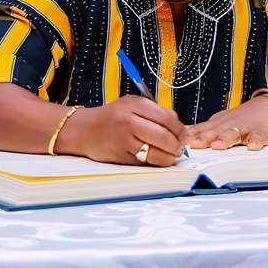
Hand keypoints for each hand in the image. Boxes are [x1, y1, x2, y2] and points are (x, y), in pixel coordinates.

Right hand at [59, 95, 186, 166]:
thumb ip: (154, 110)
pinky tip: (158, 158)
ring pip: (157, 154)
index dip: (179, 128)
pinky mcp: (122, 158)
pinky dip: (157, 162)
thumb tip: (178, 125)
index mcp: (133, 105)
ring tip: (172, 154)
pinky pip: (146, 163)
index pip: (166, 118)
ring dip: (170, 157)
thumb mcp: (131, 104)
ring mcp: (124, 141)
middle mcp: (128, 122)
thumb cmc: (112, 116)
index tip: (183, 133)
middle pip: (163, 136)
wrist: (84, 130)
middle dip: (177, 144)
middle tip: (180, 147)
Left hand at [185, 96, 267, 150]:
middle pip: (215, 132)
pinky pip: (259, 137)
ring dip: (225, 139)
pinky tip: (252, 146)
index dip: (192, 136)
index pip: (203, 129)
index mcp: (219, 124)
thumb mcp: (222, 121)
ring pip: (234, 134)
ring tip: (218, 146)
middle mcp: (230, 125)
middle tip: (194, 145)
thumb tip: (182, 133)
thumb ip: (204, 128)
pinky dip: (256, 141)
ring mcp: (247, 128)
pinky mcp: (263, 132)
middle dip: (204, 138)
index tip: (180, 142)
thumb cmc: (244, 118)